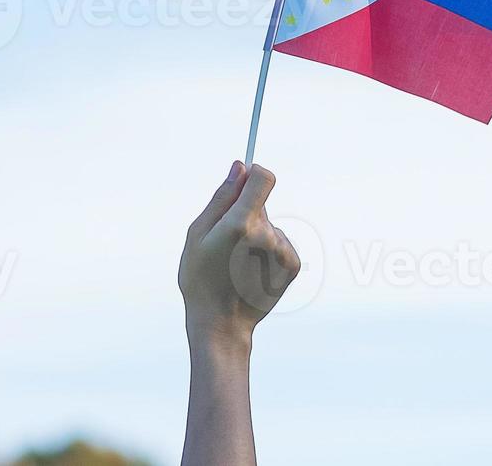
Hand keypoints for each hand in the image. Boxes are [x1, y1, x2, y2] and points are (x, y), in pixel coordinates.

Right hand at [178, 161, 299, 345]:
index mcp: (241, 224)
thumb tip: (240, 167)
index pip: (263, 178)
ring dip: (255, 235)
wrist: (221, 324)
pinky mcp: (293, 264)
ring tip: (236, 263)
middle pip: (260, 205)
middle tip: (225, 243)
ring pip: (269, 225)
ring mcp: (283, 250)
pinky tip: (251, 270)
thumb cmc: (201, 279)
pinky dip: (267, 251)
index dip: (252, 175)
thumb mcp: (198, 234)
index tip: (242, 182)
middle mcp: (268, 235)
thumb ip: (221, 197)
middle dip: (244, 213)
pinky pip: (279, 242)